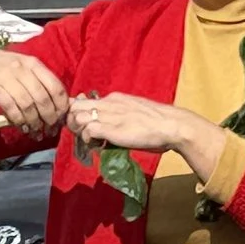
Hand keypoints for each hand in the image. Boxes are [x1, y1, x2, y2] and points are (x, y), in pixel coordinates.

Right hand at [0, 47, 68, 138]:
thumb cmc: (6, 69)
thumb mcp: (26, 69)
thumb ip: (42, 83)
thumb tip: (62, 106)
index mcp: (34, 64)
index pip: (56, 87)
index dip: (61, 107)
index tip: (61, 120)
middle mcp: (22, 69)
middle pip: (42, 99)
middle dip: (49, 119)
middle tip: (49, 130)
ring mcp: (7, 78)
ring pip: (27, 105)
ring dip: (33, 123)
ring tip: (35, 132)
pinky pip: (10, 107)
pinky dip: (18, 120)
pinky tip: (21, 127)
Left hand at [66, 93, 226, 185]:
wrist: (172, 125)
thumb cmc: (157, 124)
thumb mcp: (133, 114)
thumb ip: (118, 117)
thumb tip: (108, 128)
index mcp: (114, 98)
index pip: (84, 101)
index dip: (78, 114)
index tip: (83, 126)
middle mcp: (109, 103)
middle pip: (75, 107)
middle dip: (72, 122)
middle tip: (82, 136)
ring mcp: (110, 115)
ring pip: (77, 118)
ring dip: (79, 132)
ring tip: (90, 142)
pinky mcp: (113, 128)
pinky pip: (88, 130)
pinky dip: (88, 139)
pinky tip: (96, 145)